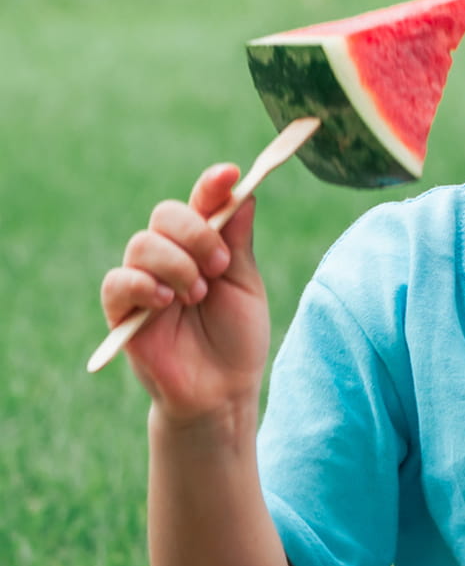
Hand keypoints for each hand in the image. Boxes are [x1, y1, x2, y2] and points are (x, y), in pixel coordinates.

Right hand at [99, 163, 269, 422]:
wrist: (222, 392)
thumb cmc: (237, 339)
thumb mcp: (246, 286)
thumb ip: (238, 243)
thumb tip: (244, 193)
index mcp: (202, 246)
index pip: (201, 203)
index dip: (213, 185)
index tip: (232, 174)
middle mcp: (170, 257)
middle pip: (166, 214)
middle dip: (197, 233)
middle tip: (219, 266)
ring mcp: (144, 281)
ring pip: (143, 243)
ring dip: (177, 265)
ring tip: (198, 295)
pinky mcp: (122, 310)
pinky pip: (118, 281)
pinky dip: (143, 284)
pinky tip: (166, 301)